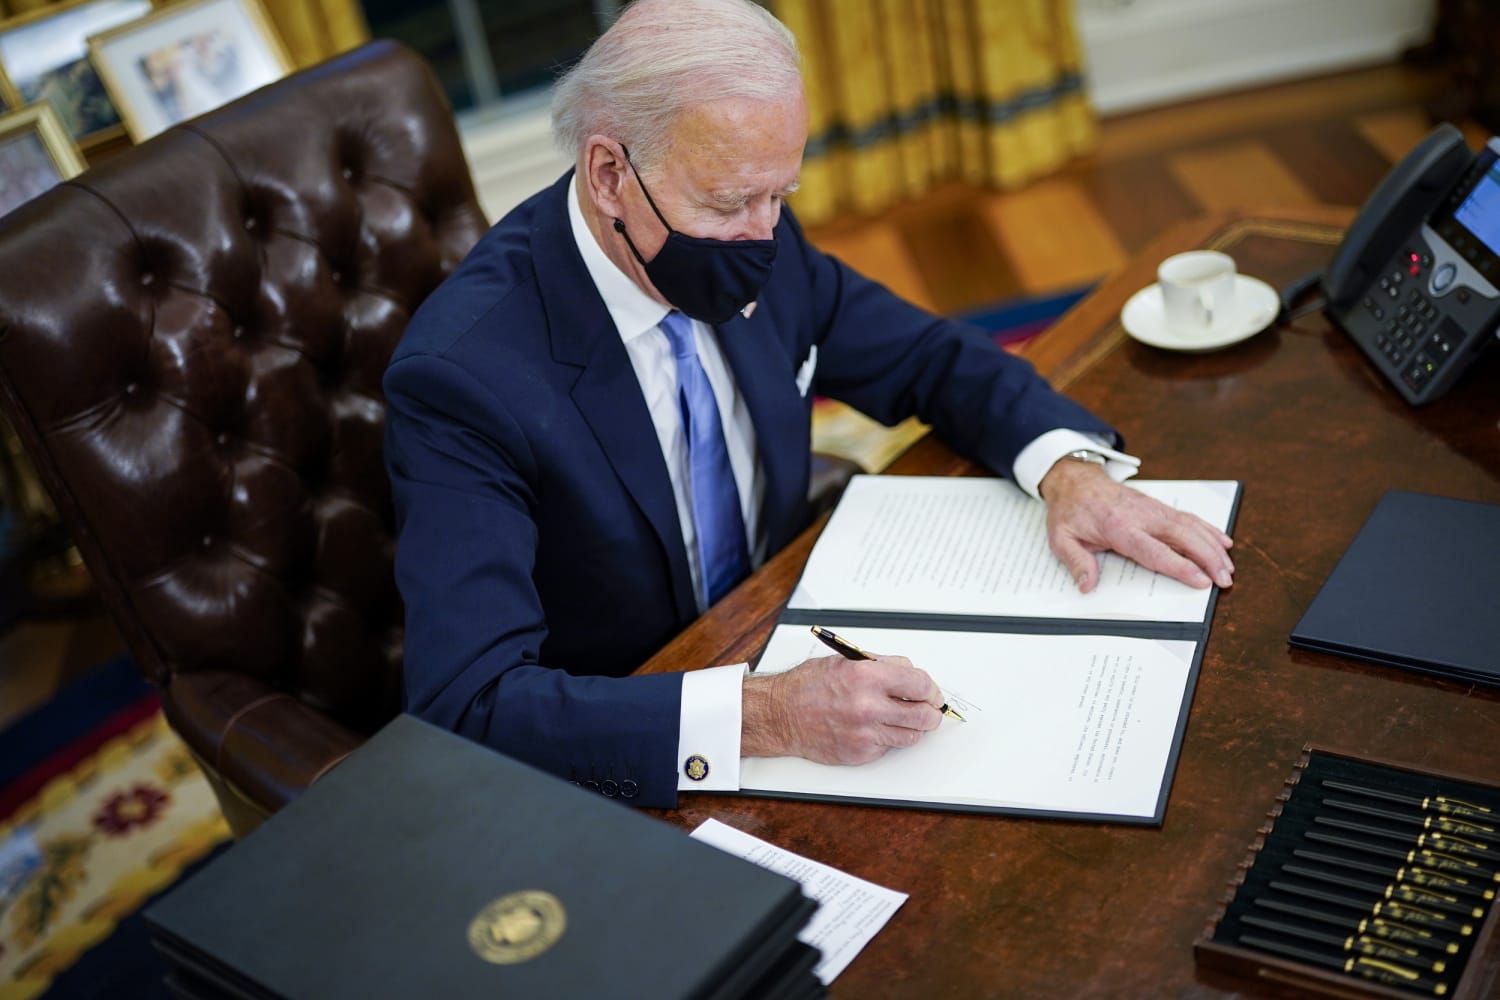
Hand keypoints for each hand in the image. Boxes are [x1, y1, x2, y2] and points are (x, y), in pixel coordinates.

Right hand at [741, 653, 943, 762]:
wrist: (781, 715)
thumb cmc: (807, 686)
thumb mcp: (846, 661)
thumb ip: (882, 665)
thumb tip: (910, 672)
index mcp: (867, 677)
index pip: (920, 685)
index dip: (932, 689)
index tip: (932, 693)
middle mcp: (868, 706)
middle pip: (925, 716)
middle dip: (931, 712)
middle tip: (930, 709)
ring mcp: (865, 733)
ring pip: (913, 736)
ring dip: (913, 727)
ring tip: (903, 718)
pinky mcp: (861, 752)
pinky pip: (890, 747)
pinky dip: (889, 738)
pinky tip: (877, 727)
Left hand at [1038, 457, 1233, 592]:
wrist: (1076, 481)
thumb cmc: (1070, 512)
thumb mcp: (1061, 538)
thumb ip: (1076, 562)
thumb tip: (1087, 586)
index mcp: (1118, 527)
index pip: (1154, 550)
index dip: (1180, 566)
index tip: (1200, 580)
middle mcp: (1141, 516)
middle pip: (1182, 536)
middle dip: (1208, 558)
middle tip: (1225, 579)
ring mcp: (1153, 509)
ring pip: (1190, 526)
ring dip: (1213, 546)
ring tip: (1229, 567)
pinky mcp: (1158, 507)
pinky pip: (1188, 518)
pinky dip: (1208, 529)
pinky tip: (1224, 541)